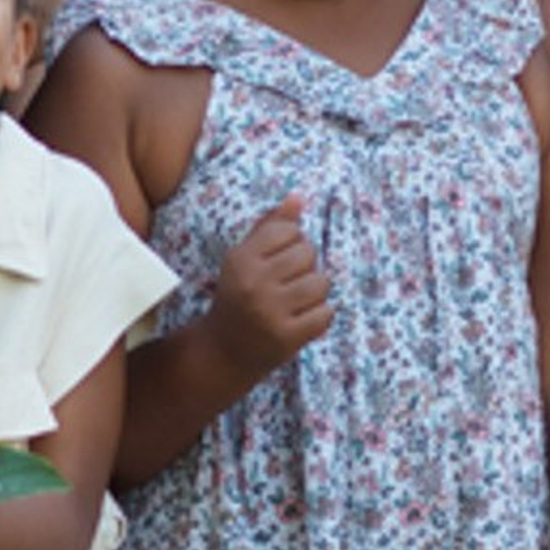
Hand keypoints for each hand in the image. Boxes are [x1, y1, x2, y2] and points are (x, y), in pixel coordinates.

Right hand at [208, 198, 330, 376]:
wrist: (223, 351)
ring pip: (321, 283)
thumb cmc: (238, 296)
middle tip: (289, 283)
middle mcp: (254, 283)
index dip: (292, 242)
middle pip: (308, 253)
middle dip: (305, 266)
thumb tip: (298, 197)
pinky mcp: (286, 337)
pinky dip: (320, 316)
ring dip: (315, 292)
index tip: (279, 260)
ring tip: (298, 301)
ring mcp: (270, 311)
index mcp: (241, 259)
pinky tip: (302, 319)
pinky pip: (325, 314)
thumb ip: (269, 226)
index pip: (289, 230)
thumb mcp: (244, 259)